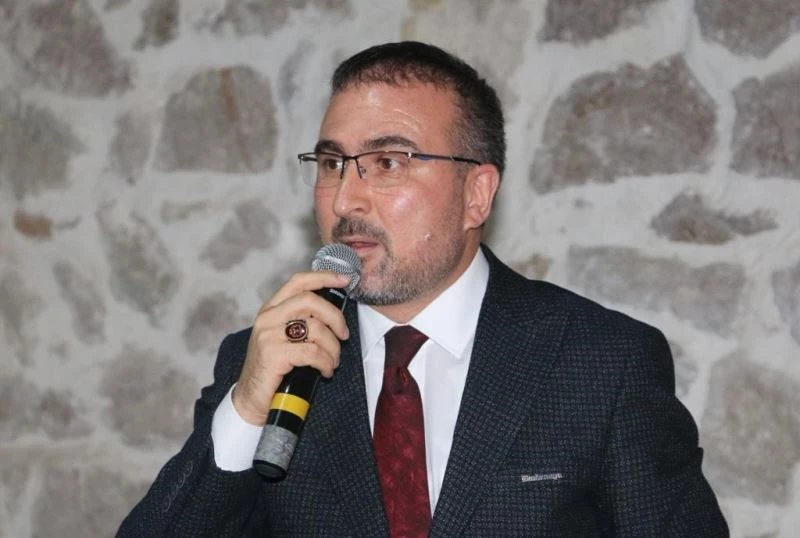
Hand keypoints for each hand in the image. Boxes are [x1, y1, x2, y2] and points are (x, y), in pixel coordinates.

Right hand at [232, 271, 350, 424]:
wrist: (251, 400)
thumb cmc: (274, 370)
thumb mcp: (285, 339)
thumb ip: (302, 322)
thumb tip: (335, 315)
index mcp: (271, 310)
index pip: (298, 282)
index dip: (324, 277)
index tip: (345, 280)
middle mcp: (267, 318)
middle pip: (310, 300)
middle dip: (335, 317)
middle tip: (344, 335)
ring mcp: (268, 335)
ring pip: (316, 328)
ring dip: (333, 347)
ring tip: (332, 362)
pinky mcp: (273, 355)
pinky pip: (312, 352)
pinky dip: (326, 363)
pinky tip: (325, 371)